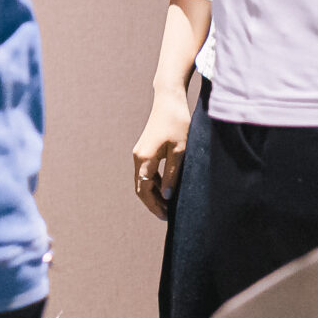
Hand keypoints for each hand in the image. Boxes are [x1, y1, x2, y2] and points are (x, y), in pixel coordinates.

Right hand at [131, 86, 190, 219]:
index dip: (153, 205)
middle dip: (152, 202)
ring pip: (142, 180)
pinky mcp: (144, 149)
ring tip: (168, 204)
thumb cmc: (177, 124)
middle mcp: (137, 157)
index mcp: (144, 159)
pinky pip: (145, 172)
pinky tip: (165, 188)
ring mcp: (139, 152)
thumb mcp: (179, 151)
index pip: (144, 190)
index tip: (166, 217)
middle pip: (140, 187)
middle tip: (167, 215)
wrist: (169, 101)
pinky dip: (153, 183)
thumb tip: (166, 195)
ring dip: (152, 193)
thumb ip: (172, 174)